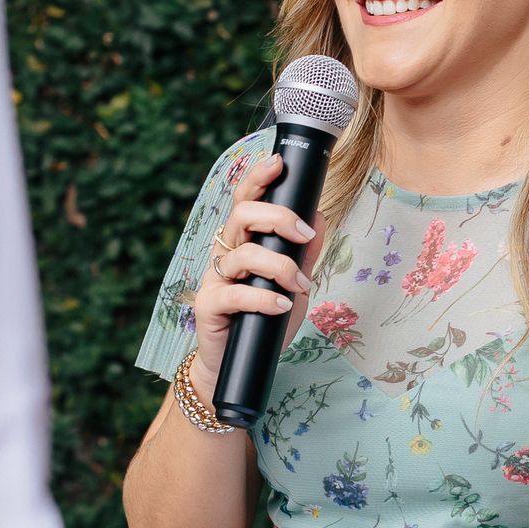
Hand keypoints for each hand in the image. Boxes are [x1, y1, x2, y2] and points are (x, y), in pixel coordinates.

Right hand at [189, 151, 329, 393]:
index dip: (258, 178)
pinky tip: (281, 306)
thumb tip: (319, 218)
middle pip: (241, 216)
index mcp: (242, 242)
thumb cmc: (263, 320)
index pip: (246, 200)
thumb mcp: (294, 286)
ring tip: (299, 287)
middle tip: (304, 235)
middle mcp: (226, 254)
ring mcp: (215, 278)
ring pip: (243, 253)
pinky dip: (264, 298)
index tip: (278, 163)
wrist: (236, 364)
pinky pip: (236, 294)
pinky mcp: (209, 305)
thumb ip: (304, 255)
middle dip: (277, 217)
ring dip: (280, 267)